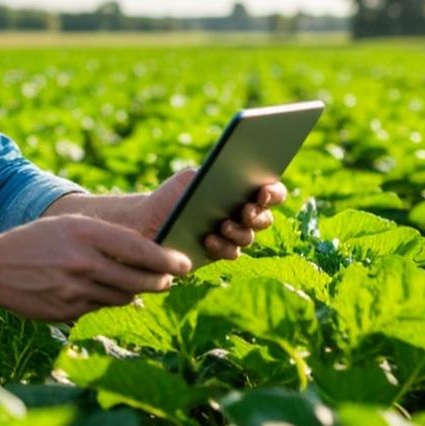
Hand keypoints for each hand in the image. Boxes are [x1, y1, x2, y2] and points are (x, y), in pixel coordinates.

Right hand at [0, 215, 191, 322]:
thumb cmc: (36, 240)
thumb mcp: (68, 225)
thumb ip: (104, 236)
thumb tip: (145, 251)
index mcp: (85, 232)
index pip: (139, 249)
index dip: (167, 259)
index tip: (186, 263)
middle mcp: (82, 262)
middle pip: (138, 279)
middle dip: (160, 281)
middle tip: (169, 279)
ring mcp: (75, 290)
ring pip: (124, 298)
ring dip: (136, 293)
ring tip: (141, 286)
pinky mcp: (68, 311)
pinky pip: (102, 309)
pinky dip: (110, 302)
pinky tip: (107, 293)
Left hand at [133, 170, 287, 260]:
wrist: (151, 219)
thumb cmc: (174, 194)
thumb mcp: (191, 179)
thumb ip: (214, 173)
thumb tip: (234, 173)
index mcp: (241, 191)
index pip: (270, 191)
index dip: (273, 192)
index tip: (263, 191)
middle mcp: (242, 214)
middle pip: (265, 217)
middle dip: (257, 215)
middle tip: (245, 210)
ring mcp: (232, 235)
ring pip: (248, 236)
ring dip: (239, 232)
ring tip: (223, 225)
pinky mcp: (220, 252)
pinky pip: (231, 252)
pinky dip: (222, 246)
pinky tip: (209, 239)